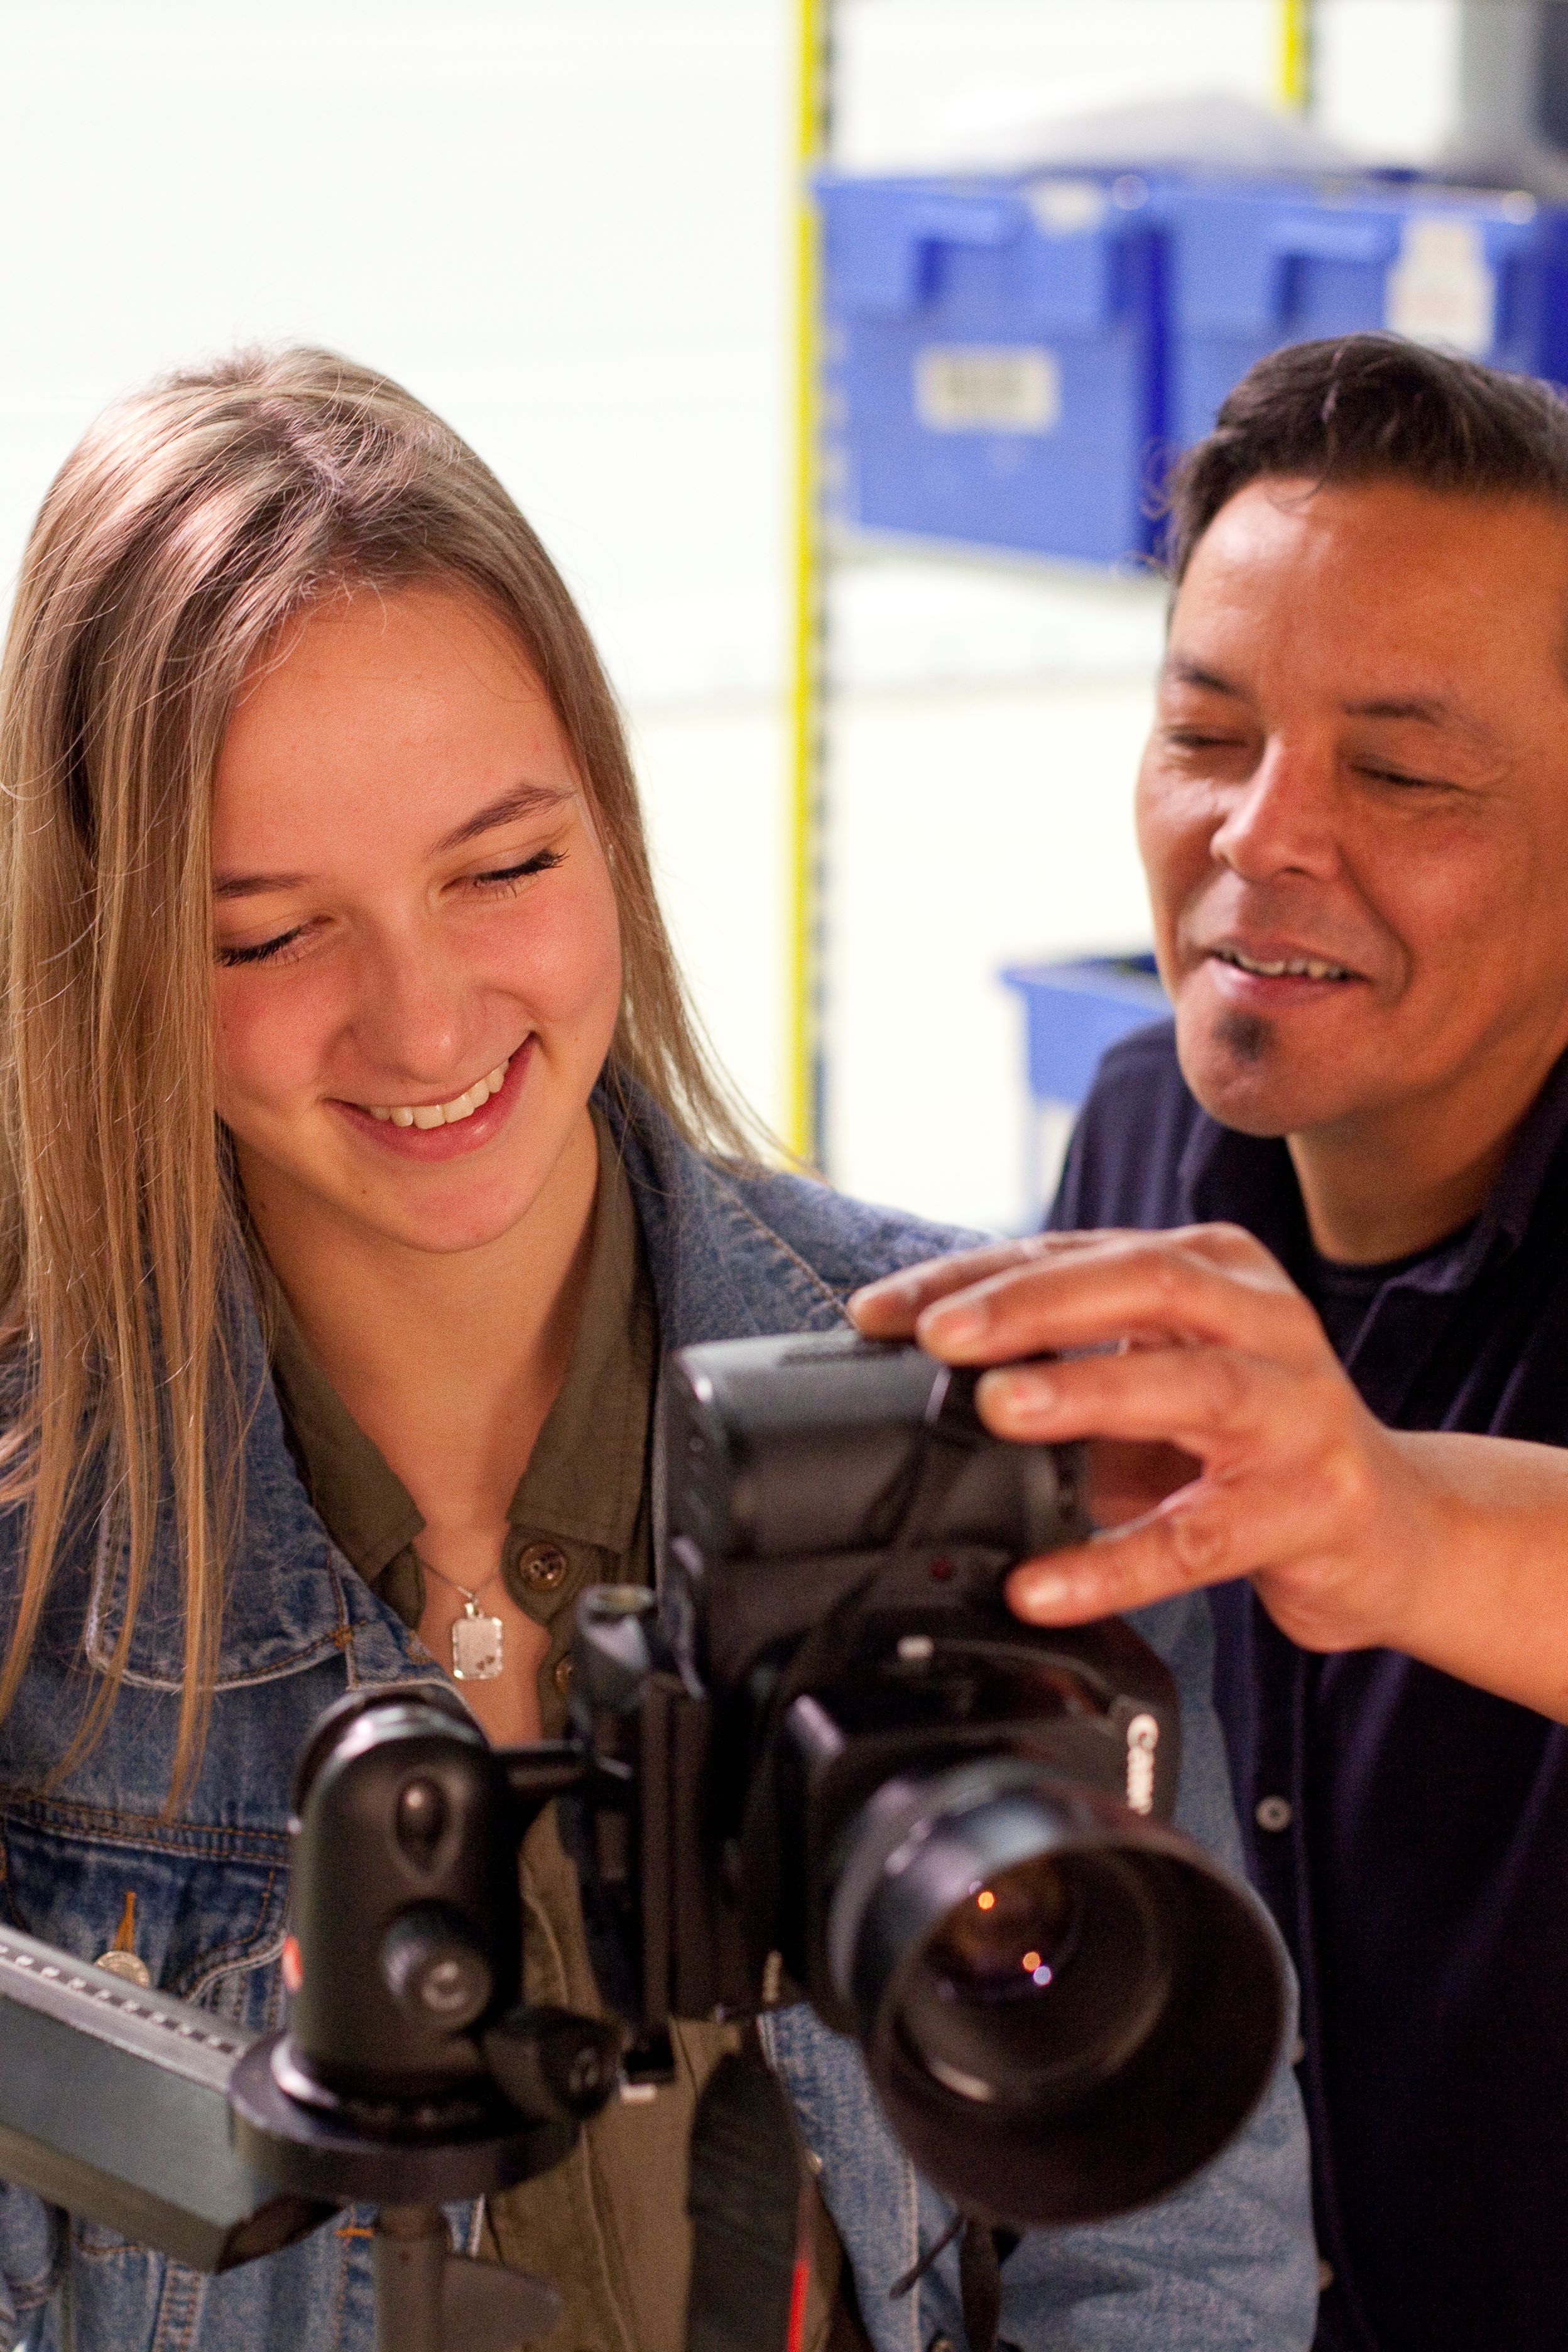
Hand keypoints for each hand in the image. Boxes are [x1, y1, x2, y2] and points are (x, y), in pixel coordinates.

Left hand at [849, 1226, 1468, 1661]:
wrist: (1390, 1532)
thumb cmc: (1252, 1446)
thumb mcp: (1156, 1384)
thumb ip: (1063, 1366)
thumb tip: (918, 1374)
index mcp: (1217, 1272)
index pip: (1080, 1253)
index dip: (976, 1277)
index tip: (885, 1312)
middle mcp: (1267, 1321)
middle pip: (1144, 1284)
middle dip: (1032, 1304)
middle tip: (940, 1335)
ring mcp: (1301, 1411)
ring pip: (1190, 1388)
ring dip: (1086, 1392)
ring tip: (997, 1407)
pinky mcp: (1313, 1507)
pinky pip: (1201, 1536)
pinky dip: (1115, 1560)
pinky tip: (1044, 1584)